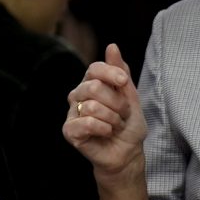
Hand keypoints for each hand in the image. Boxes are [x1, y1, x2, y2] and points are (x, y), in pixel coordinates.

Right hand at [65, 43, 145, 185]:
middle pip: (93, 87)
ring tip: (116, 126)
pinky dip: (103, 128)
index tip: (124, 82)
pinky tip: (107, 133)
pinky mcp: (69, 130)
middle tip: (122, 115)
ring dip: (113, 119)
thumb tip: (112, 46)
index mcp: (92, 83)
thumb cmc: (128, 124)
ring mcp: (72, 112)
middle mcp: (78, 95)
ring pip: (92, 106)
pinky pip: (85, 123)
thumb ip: (120, 72)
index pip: (94, 69)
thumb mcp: (130, 96)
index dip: (111, 73)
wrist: (127, 153)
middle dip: (116, 103)